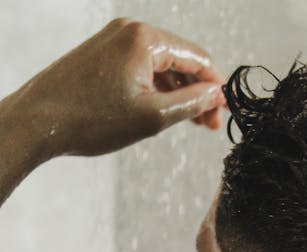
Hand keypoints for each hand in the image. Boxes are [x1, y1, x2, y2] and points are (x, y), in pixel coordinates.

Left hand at [12, 18, 226, 158]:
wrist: (40, 121)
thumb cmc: (93, 119)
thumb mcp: (153, 116)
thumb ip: (191, 103)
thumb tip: (216, 95)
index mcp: (145, 38)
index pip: (197, 57)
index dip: (217, 85)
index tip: (226, 110)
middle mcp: (129, 31)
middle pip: (180, 60)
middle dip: (198, 91)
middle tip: (210, 124)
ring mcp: (113, 41)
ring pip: (161, 66)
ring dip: (179, 92)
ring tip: (191, 123)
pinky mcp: (102, 55)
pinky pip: (141, 68)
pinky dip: (157, 89)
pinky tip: (165, 111)